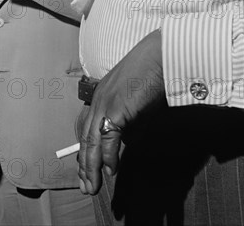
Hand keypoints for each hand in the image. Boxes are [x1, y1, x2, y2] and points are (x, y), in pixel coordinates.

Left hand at [77, 30, 165, 194]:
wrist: (160, 57)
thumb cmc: (152, 77)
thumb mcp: (137, 104)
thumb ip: (130, 122)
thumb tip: (126, 143)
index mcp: (100, 98)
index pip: (86, 129)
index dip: (84, 152)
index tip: (84, 170)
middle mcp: (98, 101)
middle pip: (85, 138)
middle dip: (84, 165)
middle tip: (84, 186)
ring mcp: (105, 104)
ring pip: (92, 141)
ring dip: (91, 166)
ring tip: (91, 186)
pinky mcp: (116, 109)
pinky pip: (108, 138)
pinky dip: (108, 156)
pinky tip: (110, 171)